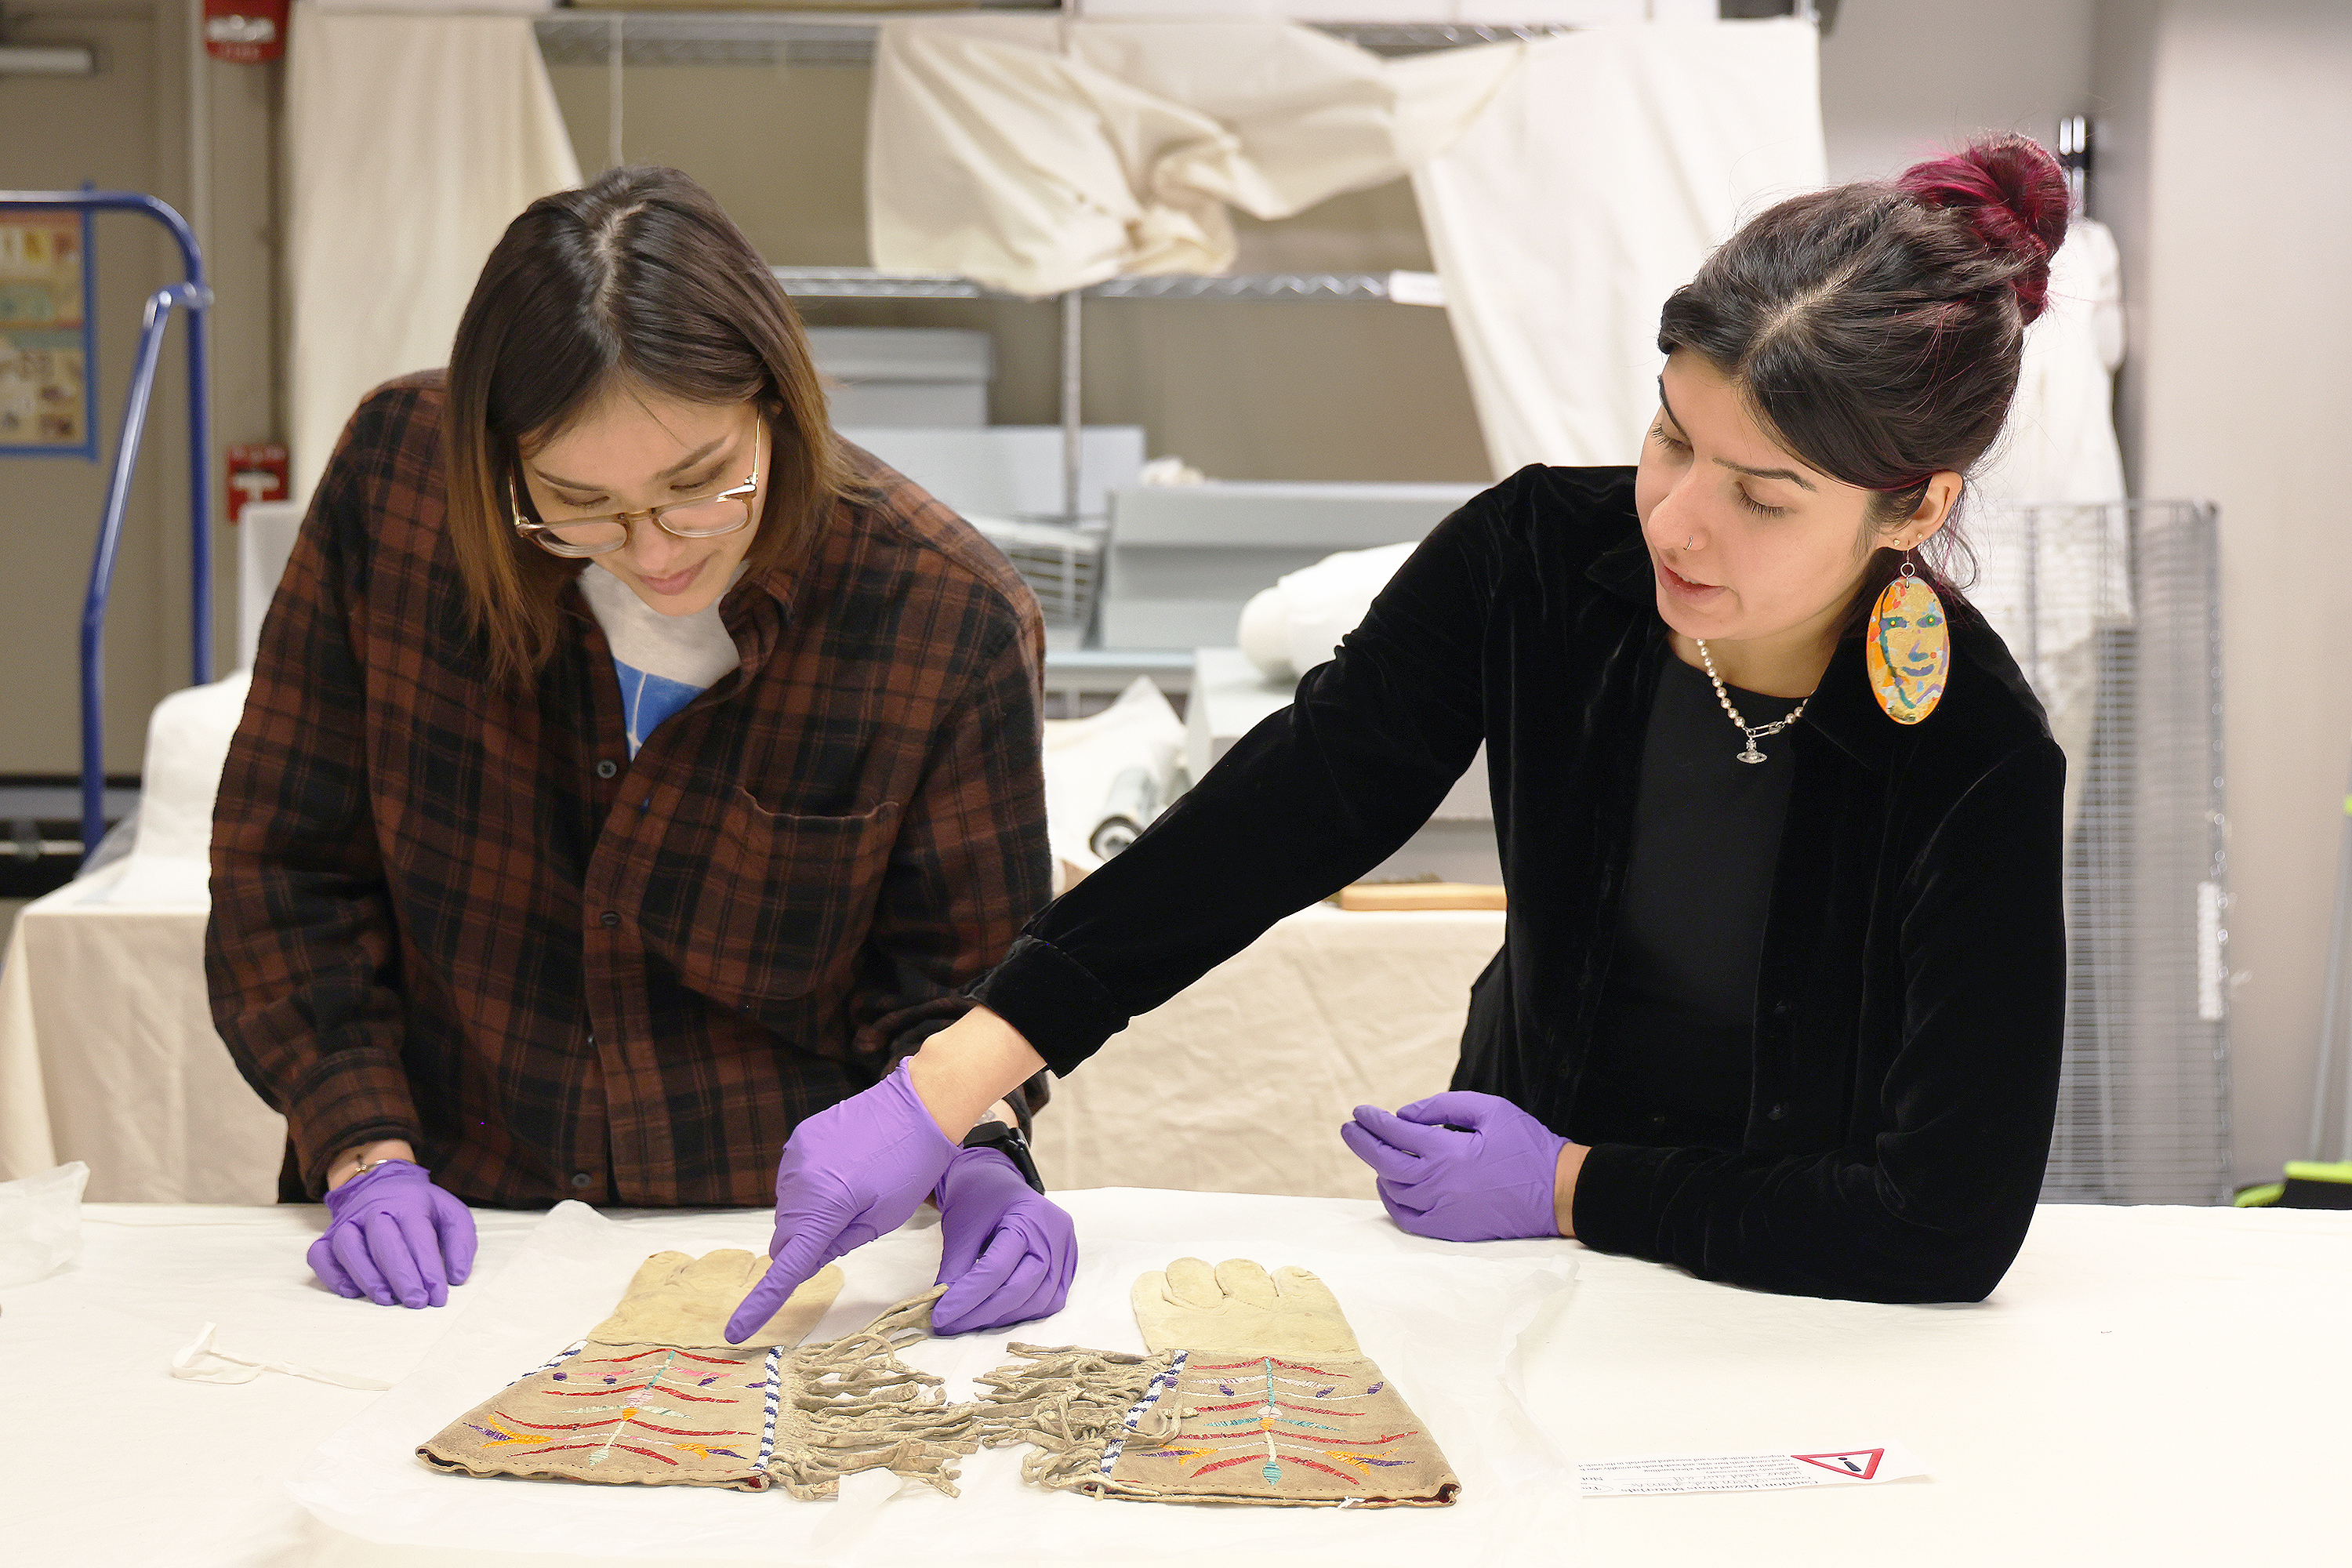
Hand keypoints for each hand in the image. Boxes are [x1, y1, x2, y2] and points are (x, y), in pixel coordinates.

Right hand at [308, 1159, 476, 1306]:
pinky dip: (332, 1275)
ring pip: (348, 1246)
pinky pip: (320, 1255)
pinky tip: (351, 1292)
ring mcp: (347, 1221)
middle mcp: (374, 1208)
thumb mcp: (450, 1213)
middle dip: (400, 1275)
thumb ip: (461, 1242)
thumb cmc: (420, 1207)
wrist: (382, 1184)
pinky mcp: (327, 1236)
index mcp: (408, 1201)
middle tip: (415, 1302)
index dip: (429, 1268)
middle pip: (383, 1241)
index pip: (418, 1236)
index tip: (438, 1297)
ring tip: (386, 1299)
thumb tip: (458, 1277)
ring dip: (366, 1276)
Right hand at [724, 1059, 959, 1343]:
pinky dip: (812, 1184)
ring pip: (790, 1206)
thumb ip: (838, 1243)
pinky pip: (795, 1177)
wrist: (919, 1104)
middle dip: (807, 1242)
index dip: (761, 1303)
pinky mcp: (799, 1137)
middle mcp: (798, 1180)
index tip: (736, 1331)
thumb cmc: (910, 1166)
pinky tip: (845, 1167)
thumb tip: (806, 1261)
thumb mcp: (882, 1218)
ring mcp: (795, 1155)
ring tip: (854, 1186)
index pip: (786, 1266)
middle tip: (849, 1223)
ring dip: (811, 1210)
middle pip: (786, 1235)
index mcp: (824, 1206)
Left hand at [930, 1146, 1076, 1334]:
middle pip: (1022, 1288)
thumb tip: (943, 1311)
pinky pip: (1050, 1299)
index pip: (997, 1268)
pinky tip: (998, 1312)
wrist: (998, 1181)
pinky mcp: (1068, 1263)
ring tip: (970, 1320)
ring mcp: (1067, 1249)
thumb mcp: (961, 1228)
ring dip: (1003, 1317)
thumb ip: (955, 1270)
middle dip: (983, 1313)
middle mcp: (1054, 1233)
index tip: (940, 1317)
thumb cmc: (979, 1199)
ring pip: (1039, 1300)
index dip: (967, 1297)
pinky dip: (1024, 1311)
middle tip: (951, 1325)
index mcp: (1027, 1216)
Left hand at [1340, 1091, 1567, 1241]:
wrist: (1559, 1192)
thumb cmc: (1527, 1145)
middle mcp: (1438, 1185)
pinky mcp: (1451, 1231)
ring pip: (1393, 1191)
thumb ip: (1443, 1107)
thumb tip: (1404, 1115)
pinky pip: (1408, 1219)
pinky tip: (1389, 1186)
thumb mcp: (1490, 1109)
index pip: (1396, 1134)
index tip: (1359, 1111)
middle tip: (1350, 1128)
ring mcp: (1442, 1212)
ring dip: (1379, 1168)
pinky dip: (1392, 1202)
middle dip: (1362, 1142)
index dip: (1374, 1121)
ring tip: (1376, 1151)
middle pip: (1384, 1163)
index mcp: (1448, 1153)